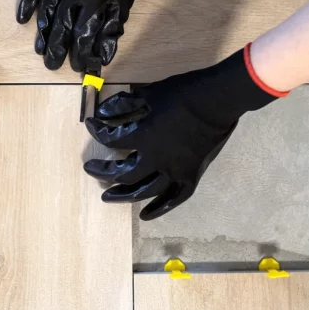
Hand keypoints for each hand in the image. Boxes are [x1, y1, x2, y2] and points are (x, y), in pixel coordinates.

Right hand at [16, 0, 163, 71]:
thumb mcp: (123, 6)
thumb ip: (110, 31)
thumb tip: (103, 57)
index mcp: (94, 2)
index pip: (81, 36)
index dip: (79, 55)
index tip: (78, 67)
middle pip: (60, 27)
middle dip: (55, 49)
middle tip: (51, 65)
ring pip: (46, 10)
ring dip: (42, 32)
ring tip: (39, 49)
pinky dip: (27, 2)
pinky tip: (22, 19)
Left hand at [84, 45, 285, 219]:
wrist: (217, 100)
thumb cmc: (183, 94)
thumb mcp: (149, 94)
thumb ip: (124, 104)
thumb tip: (103, 111)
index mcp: (144, 137)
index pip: (111, 140)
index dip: (97, 132)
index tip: (92, 125)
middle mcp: (157, 160)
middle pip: (123, 174)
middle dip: (103, 172)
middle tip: (91, 170)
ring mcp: (176, 171)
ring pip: (145, 191)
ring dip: (124, 196)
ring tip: (108, 197)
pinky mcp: (191, 176)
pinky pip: (174, 199)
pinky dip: (159, 209)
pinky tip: (145, 216)